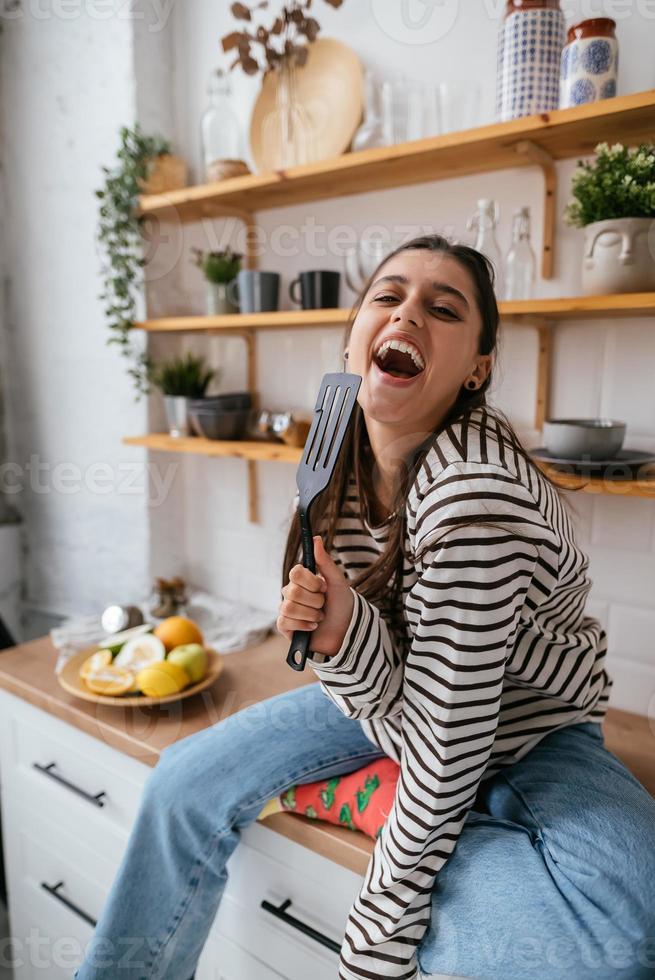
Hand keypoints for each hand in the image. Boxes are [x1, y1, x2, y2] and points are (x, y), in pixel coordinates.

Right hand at [277, 536, 354, 656]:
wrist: (346, 631)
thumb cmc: (341, 604)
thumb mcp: (337, 581)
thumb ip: (325, 561)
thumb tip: (316, 538)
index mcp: (302, 580)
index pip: (295, 572)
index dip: (311, 582)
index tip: (324, 587)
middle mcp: (291, 593)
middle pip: (293, 592)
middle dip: (315, 601)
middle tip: (323, 605)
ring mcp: (287, 609)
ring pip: (289, 608)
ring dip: (311, 614)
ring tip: (319, 617)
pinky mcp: (285, 627)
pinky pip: (285, 622)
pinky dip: (304, 626)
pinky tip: (313, 627)